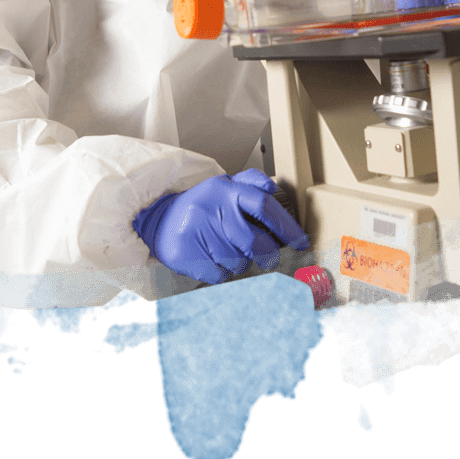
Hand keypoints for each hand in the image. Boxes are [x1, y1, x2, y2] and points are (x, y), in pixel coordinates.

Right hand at [132, 168, 308, 284]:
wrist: (158, 218)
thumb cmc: (200, 205)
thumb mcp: (223, 185)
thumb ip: (250, 182)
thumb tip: (272, 187)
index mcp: (226, 190)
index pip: (263, 205)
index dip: (286, 226)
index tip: (301, 242)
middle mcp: (213, 209)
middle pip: (255, 242)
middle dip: (268, 255)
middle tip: (269, 257)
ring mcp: (199, 233)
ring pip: (239, 262)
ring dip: (240, 262)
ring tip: (227, 250)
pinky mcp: (188, 256)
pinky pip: (221, 276)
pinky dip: (223, 273)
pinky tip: (213, 259)